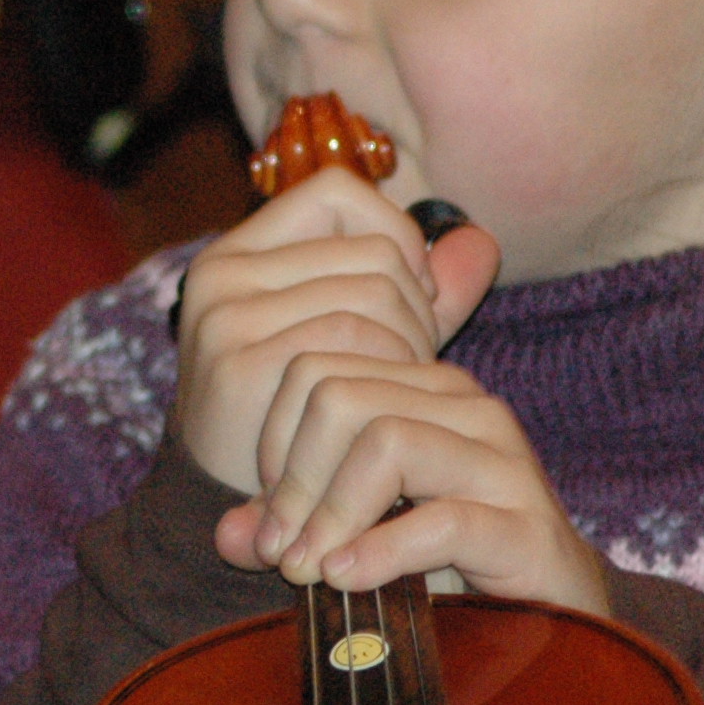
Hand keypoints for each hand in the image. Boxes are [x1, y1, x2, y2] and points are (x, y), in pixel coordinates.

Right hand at [169, 167, 496, 495]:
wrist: (235, 512)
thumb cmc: (304, 421)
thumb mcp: (359, 343)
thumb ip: (416, 292)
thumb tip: (482, 241)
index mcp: (238, 252)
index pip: (338, 192)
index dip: (395, 232)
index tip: (413, 295)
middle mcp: (221, 273)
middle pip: (372, 251)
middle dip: (418, 308)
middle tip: (413, 365)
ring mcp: (225, 318)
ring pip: (372, 297)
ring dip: (410, 349)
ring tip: (397, 394)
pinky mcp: (240, 367)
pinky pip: (353, 342)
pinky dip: (389, 376)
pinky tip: (382, 416)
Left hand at [214, 357, 610, 617]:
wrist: (550, 620)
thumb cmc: (445, 569)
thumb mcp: (351, 536)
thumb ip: (290, 527)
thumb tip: (225, 534)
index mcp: (419, 388)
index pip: (317, 371)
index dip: (274, 445)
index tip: (269, 520)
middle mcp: (463, 406)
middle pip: (340, 397)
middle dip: (295, 481)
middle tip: (284, 554)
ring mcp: (500, 459)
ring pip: (386, 440)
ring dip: (332, 515)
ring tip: (312, 572)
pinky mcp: (525, 525)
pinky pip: (440, 519)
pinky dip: (381, 552)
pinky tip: (350, 581)